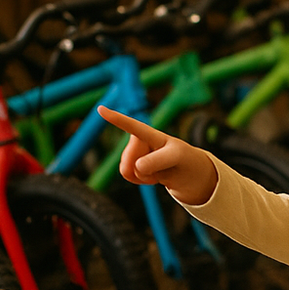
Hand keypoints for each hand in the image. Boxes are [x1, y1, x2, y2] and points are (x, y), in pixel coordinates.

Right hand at [98, 105, 217, 205]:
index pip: (132, 126)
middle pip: (128, 159)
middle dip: (143, 169)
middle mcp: (139, 140)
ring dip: (144, 176)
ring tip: (160, 169)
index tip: (100, 109)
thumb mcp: (177, 158)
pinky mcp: (133, 165)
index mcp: (152, 134)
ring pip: (127, 169)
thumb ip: (158, 161)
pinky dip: (141, 180)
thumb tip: (137, 166)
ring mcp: (135, 153)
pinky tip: (154, 175)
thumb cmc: (185, 160)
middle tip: (163, 168)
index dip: (116, 118)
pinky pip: (129, 176)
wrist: (188, 174)